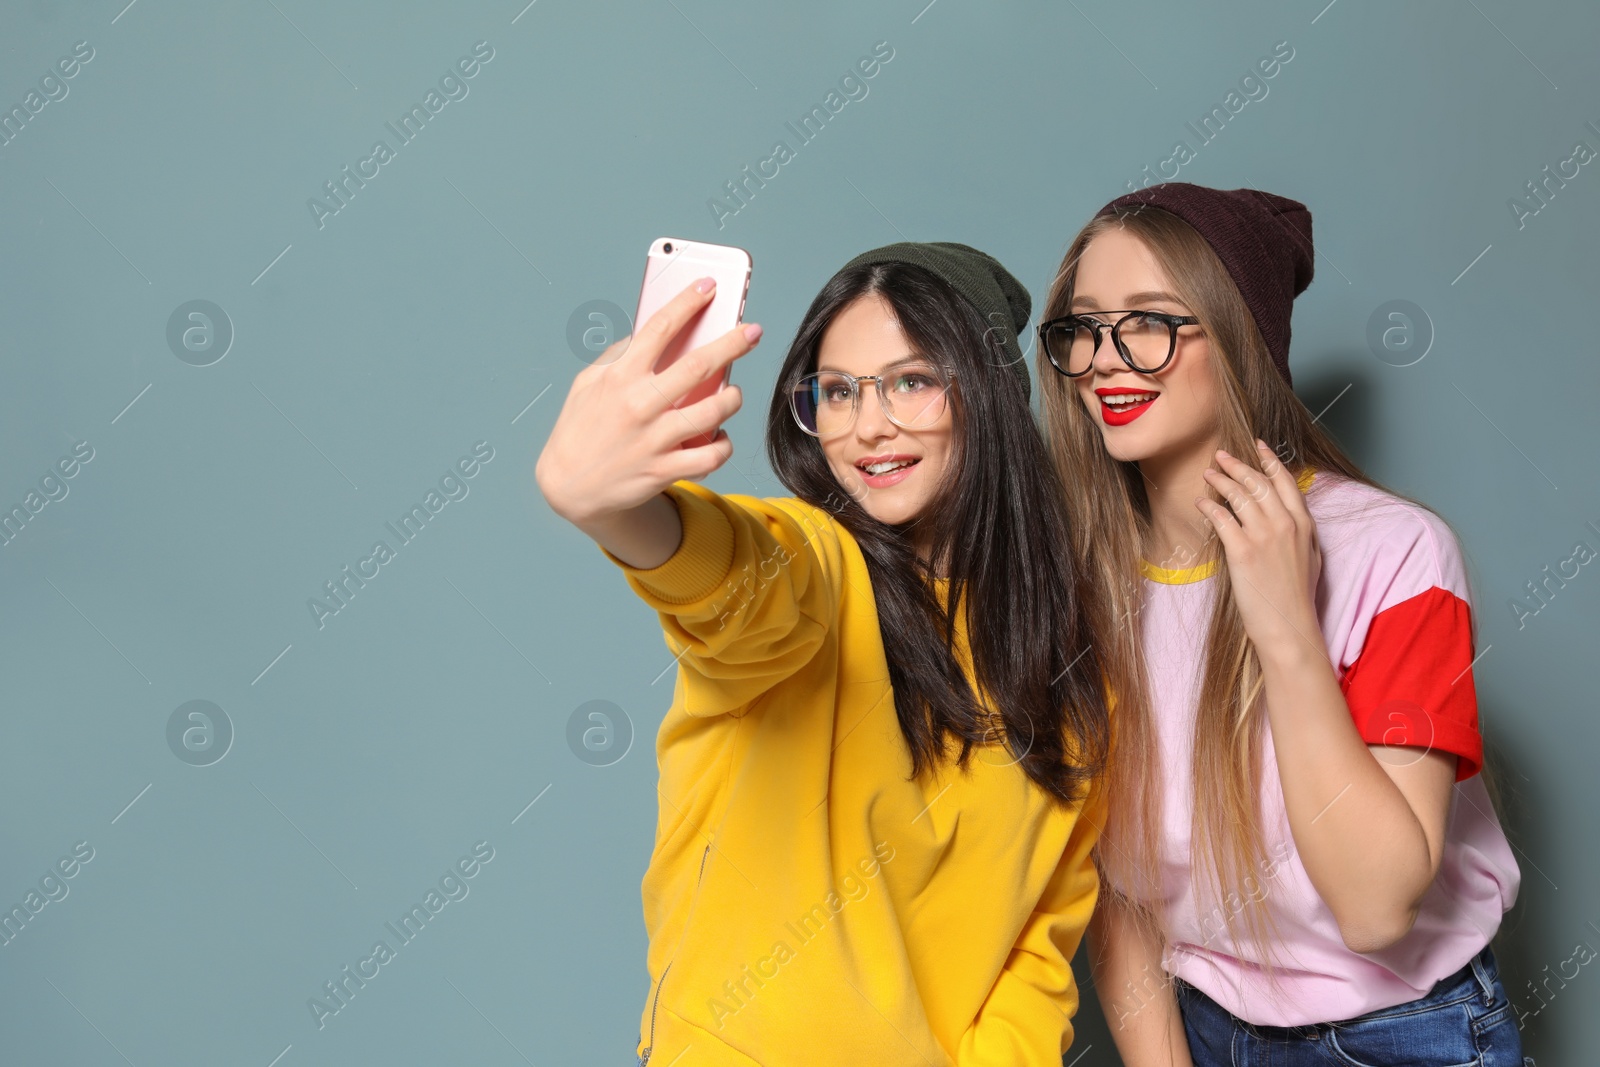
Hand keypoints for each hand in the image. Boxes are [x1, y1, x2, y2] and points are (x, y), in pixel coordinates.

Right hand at [536, 277, 761, 527]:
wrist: (570, 487)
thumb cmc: (581, 428)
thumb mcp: (588, 383)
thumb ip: (618, 356)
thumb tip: (651, 334)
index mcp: (620, 377)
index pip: (659, 327)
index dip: (688, 302)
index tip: (709, 285)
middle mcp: (638, 405)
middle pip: (698, 365)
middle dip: (732, 343)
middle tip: (752, 331)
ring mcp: (653, 439)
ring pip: (713, 411)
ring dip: (733, 398)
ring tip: (734, 393)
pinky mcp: (664, 469)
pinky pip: (711, 455)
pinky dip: (723, 444)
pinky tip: (719, 436)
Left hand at [1195, 440, 1322, 658]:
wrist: (1289, 625)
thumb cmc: (1297, 596)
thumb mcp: (1310, 557)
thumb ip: (1301, 531)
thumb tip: (1291, 514)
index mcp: (1303, 524)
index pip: (1286, 482)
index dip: (1270, 461)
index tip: (1257, 446)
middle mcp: (1285, 524)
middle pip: (1259, 483)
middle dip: (1238, 465)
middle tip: (1221, 455)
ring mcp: (1264, 536)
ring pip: (1239, 495)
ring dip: (1221, 480)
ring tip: (1209, 473)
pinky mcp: (1242, 551)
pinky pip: (1222, 518)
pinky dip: (1210, 506)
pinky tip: (1201, 502)